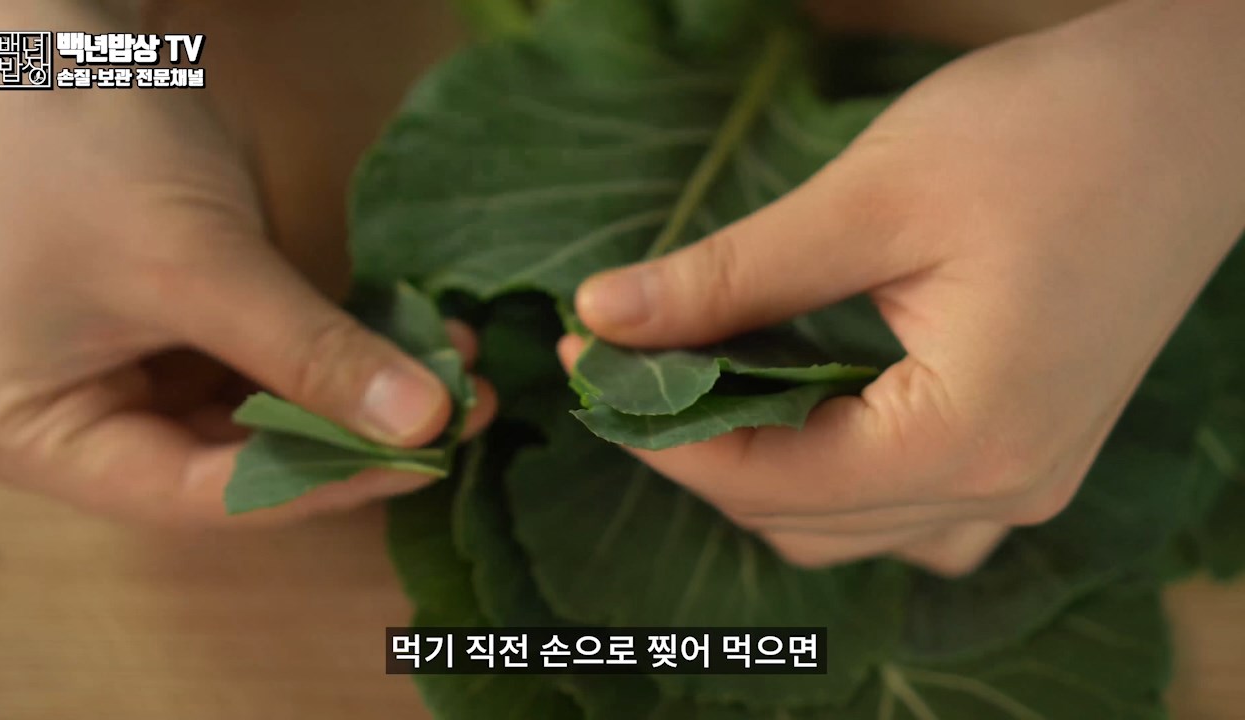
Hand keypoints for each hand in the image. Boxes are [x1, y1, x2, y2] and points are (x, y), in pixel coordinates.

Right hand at [0, 1, 494, 525]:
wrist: (39, 31)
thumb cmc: (75, 144)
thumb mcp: (197, 262)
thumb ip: (309, 352)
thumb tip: (429, 422)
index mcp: (38, 433)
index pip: (196, 497)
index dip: (318, 483)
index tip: (423, 457)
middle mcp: (79, 419)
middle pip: (232, 462)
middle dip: (350, 438)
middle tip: (456, 419)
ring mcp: (124, 369)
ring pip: (256, 413)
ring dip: (353, 395)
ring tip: (455, 375)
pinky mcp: (171, 324)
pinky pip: (259, 360)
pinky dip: (328, 351)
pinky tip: (404, 340)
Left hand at [562, 0, 1244, 575]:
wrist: (1197, 112)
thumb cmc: (1052, 134)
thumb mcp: (871, 196)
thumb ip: (732, 274)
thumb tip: (608, 316)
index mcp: (968, 439)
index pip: (768, 483)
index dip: (662, 433)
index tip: (591, 362)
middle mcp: (1001, 489)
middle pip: (800, 519)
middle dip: (701, 449)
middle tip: (634, 362)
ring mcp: (1024, 480)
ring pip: (848, 526)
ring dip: (762, 467)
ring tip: (703, 376)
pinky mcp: (1028, 449)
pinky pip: (907, 509)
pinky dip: (833, 473)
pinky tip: (803, 404)